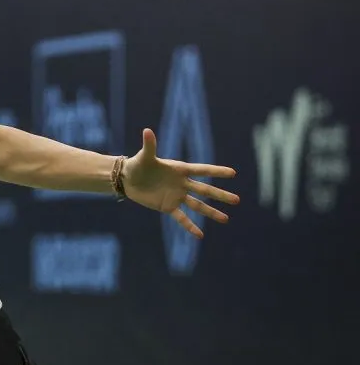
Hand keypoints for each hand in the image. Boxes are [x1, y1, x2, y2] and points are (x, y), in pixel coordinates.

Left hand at [123, 128, 239, 237]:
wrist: (128, 179)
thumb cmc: (138, 164)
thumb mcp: (144, 156)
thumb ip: (149, 145)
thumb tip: (147, 130)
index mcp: (180, 169)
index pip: (202, 170)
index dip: (216, 171)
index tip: (233, 173)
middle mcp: (182, 184)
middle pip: (205, 190)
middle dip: (220, 195)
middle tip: (237, 200)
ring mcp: (176, 196)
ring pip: (197, 205)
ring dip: (211, 212)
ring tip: (226, 219)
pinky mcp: (167, 206)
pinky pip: (181, 218)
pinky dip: (190, 226)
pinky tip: (200, 235)